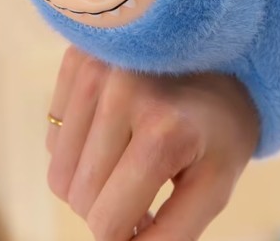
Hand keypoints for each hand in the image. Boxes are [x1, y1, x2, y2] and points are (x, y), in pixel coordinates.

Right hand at [46, 46, 259, 240]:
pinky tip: (117, 127)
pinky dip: (80, 145)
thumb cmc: (222, 127)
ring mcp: (96, 68)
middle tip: (145, 180)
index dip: (126, 234)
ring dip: (89, 176)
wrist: (224, 62)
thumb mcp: (213, 187)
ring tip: (131, 153)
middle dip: (108, 204)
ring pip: (57, 168)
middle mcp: (123, 92)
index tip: (149, 215)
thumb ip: (170, 235)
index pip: (106, 222)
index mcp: (163, 130)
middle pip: (76, 195)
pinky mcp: (79, 57)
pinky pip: (54, 133)